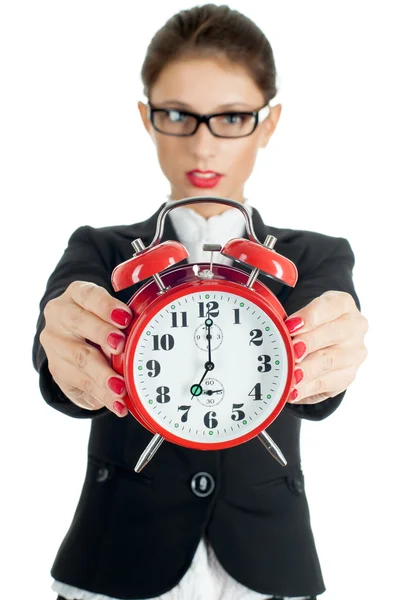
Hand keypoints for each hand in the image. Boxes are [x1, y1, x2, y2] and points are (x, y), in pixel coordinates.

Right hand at [39, 281, 132, 415]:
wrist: (70, 339)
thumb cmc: (99, 321)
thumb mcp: (108, 314)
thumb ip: (121, 323)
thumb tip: (143, 338)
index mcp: (77, 294)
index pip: (89, 295)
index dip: (106, 306)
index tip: (125, 317)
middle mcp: (60, 314)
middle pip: (79, 323)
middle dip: (102, 335)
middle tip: (120, 347)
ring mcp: (55, 342)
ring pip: (79, 356)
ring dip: (102, 373)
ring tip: (120, 387)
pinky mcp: (56, 369)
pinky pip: (80, 382)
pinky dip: (102, 394)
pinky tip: (117, 403)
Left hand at [284, 291, 367, 404]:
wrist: (327, 342)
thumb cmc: (311, 325)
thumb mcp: (303, 314)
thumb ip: (293, 321)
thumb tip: (276, 332)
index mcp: (343, 304)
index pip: (330, 306)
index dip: (310, 316)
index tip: (291, 326)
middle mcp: (354, 327)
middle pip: (331, 334)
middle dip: (308, 343)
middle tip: (291, 351)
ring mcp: (354, 353)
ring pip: (329, 361)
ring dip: (307, 369)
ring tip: (291, 375)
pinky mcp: (347, 376)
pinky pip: (326, 383)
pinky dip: (306, 388)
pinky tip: (293, 390)